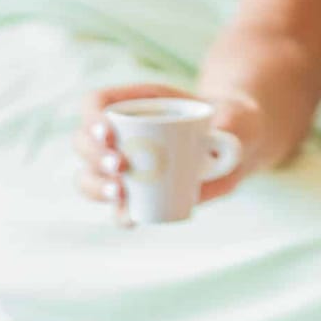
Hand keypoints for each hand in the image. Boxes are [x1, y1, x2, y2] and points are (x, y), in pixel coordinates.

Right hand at [75, 86, 262, 220]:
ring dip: (96, 187)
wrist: (237, 148)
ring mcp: (125, 168)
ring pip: (89, 177)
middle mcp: (121, 135)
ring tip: (119, 193)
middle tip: (121, 167)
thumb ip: (230, 125)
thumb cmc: (231, 123)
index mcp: (134, 103)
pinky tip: (130, 218)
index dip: (92, 118)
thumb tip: (221, 144)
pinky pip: (118, 209)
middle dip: (94, 157)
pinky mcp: (139, 196)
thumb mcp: (235, 117)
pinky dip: (120, 215)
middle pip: (83, 142)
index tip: (109, 132)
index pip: (95, 103)